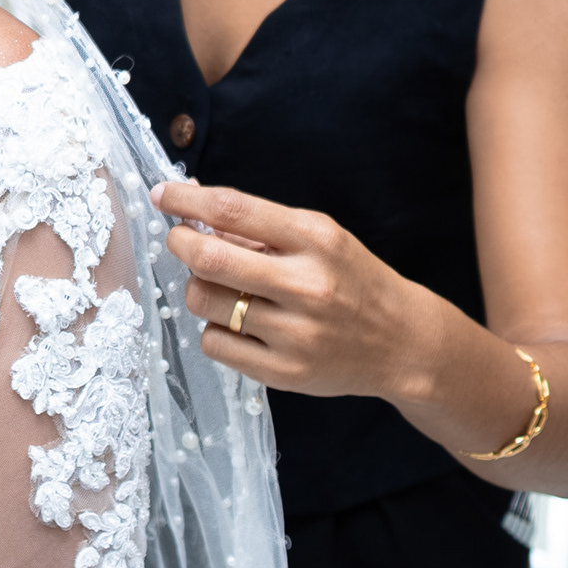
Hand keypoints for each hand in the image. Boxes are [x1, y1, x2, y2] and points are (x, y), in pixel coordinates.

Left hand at [154, 179, 435, 404]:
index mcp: (316, 240)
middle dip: (180, 242)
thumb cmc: (354, 281)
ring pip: (204, 302)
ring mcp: (295, 334)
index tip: (162, 195)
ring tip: (221, 286)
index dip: (187, 200)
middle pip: (209, 259)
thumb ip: (261, 228)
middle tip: (178, 239)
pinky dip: (214, 327)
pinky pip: (215, 344)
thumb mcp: (321, 239)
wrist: (404, 343)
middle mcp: (306, 286)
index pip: (234, 210)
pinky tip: (238, 323)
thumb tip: (195, 210)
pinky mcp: (284, 372)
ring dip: (198, 287)